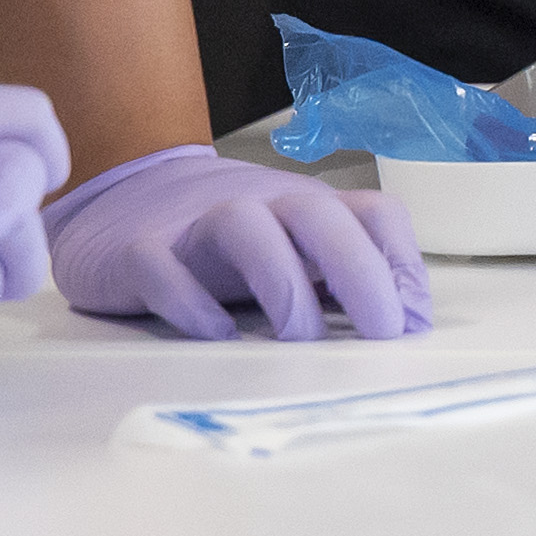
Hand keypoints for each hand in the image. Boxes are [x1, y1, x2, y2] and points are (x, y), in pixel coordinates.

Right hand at [46, 145, 427, 343]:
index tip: (413, 323)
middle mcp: (260, 205)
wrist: (121, 197)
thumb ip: (345, 279)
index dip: (403, 264)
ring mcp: (196, 223)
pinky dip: (192, 302)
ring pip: (245, 228)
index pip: (374, 214)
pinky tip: (217, 336)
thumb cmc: (226, 238)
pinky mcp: (137, 252)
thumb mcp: (294, 250)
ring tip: (301, 339)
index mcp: (306, 208)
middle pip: (318, 215)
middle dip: (359, 270)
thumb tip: (409, 325)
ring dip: (282, 282)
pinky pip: (164, 268)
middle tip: (382, 334)